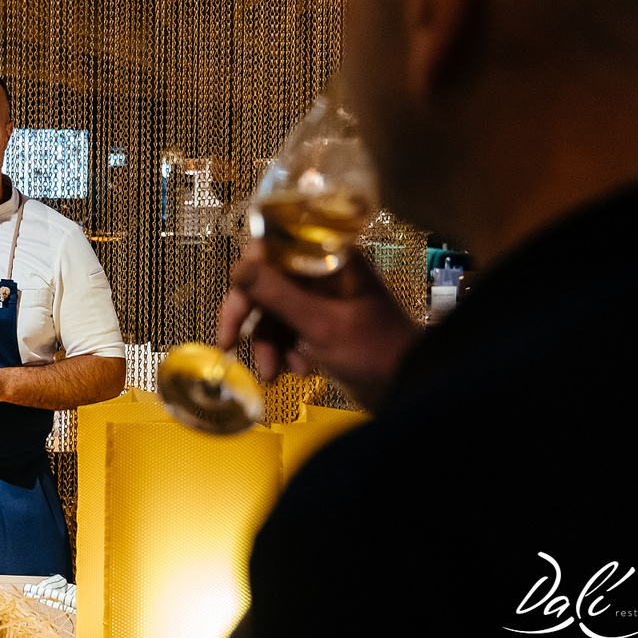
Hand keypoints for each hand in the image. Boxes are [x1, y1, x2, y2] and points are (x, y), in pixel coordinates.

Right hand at [217, 240, 419, 410]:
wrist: (408, 387)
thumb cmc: (377, 352)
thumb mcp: (322, 326)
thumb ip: (278, 296)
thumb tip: (238, 268)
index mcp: (329, 258)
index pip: (271, 250)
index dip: (246, 278)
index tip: (234, 311)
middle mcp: (322, 271)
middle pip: (266, 281)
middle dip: (249, 317)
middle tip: (228, 344)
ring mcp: (320, 296)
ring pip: (272, 309)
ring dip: (267, 343)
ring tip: (273, 374)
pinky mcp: (319, 320)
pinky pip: (286, 327)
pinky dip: (284, 350)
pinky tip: (296, 371)